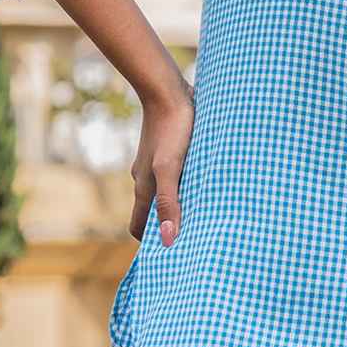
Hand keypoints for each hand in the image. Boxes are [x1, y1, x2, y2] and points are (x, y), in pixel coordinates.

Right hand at [129, 78, 195, 247]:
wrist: (167, 90)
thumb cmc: (171, 129)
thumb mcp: (170, 167)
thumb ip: (169, 201)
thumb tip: (167, 240)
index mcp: (144, 186)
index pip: (139, 226)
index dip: (150, 242)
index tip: (169, 256)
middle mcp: (147, 176)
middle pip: (153, 210)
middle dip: (167, 225)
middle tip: (194, 239)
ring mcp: (158, 161)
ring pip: (166, 190)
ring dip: (180, 203)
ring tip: (206, 213)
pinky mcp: (171, 147)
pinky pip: (177, 172)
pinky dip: (187, 182)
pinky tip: (207, 180)